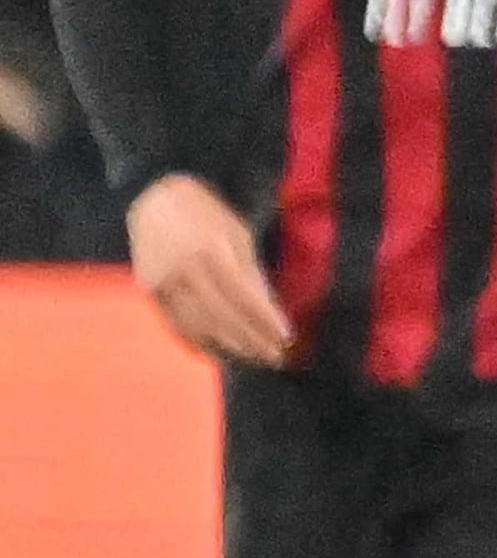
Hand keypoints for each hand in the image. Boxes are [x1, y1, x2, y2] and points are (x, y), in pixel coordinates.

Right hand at [127, 173, 291, 366]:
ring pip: (198, 326)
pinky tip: (219, 352)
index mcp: (210, 251)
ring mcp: (161, 282)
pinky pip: (176, 324)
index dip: (265, 321)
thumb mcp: (238, 235)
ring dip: (228, 346)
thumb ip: (252, 273)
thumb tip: (269, 312)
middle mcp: (183, 269)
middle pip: (222, 317)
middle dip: (251, 340)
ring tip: (254, 356)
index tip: (286, 339)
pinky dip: (199, 342)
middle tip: (274, 357)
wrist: (156, 200)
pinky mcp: (149, 290)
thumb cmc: (207, 216)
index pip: (243, 297)